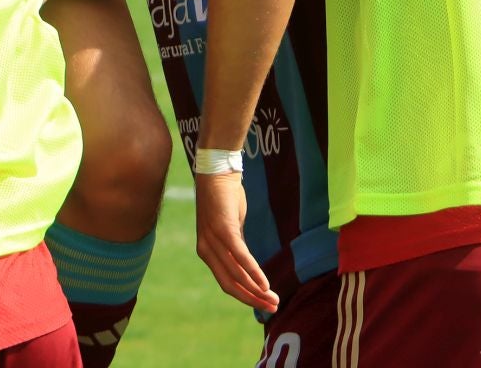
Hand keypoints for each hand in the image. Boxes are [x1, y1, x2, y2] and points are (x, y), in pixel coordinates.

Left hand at [193, 171, 277, 312]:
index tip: (264, 305)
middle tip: (273, 308)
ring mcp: (214, 240)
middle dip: (252, 299)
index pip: (226, 282)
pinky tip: (265, 284)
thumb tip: (249, 266)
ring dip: (256, 290)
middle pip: (230, 284)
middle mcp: (206, 249)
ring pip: (236, 274)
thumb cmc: (225, 200)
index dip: (245, 296)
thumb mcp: (231, 229)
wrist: (218, 172)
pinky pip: (240, 257)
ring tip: (273, 299)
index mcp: (207, 251)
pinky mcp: (224, 229)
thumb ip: (237, 248)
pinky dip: (253, 273)